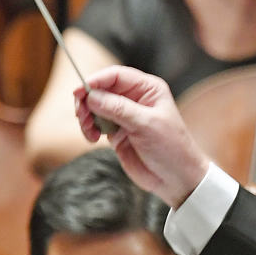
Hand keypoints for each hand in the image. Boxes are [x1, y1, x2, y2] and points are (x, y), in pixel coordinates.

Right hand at [75, 66, 210, 205]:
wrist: (176, 178)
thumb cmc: (171, 147)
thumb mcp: (146, 124)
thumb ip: (118, 109)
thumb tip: (91, 96)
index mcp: (148, 88)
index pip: (116, 76)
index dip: (95, 80)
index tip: (79, 91)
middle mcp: (135, 98)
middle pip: (102, 89)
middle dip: (87, 100)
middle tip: (80, 115)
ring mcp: (125, 116)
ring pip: (96, 107)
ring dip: (86, 116)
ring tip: (88, 131)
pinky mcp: (117, 133)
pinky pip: (96, 124)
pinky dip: (89, 129)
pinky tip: (92, 139)